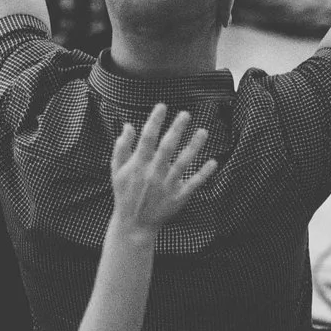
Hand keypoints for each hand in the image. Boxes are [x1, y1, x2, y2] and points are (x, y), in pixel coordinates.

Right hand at [107, 105, 213, 232]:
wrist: (133, 224)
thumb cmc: (125, 194)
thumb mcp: (117, 171)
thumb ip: (121, 147)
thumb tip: (128, 125)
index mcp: (138, 165)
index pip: (147, 138)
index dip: (155, 121)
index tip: (162, 106)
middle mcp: (153, 173)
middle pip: (167, 147)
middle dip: (176, 129)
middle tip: (186, 114)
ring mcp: (166, 186)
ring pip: (183, 163)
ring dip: (194, 147)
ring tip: (203, 132)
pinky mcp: (178, 197)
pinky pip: (193, 184)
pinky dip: (204, 174)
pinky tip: (213, 162)